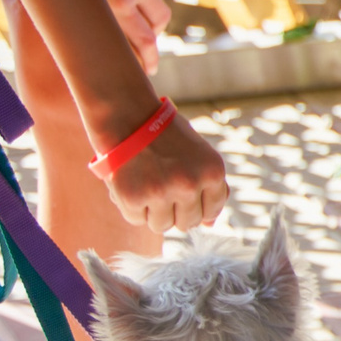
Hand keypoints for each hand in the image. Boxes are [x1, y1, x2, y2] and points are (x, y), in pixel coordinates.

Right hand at [102, 113, 228, 231]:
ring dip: (153, 212)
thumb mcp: (198, 153)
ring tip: (146, 184)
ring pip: (162, 226)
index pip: (211, 211)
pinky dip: (132, 207)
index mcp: (212, 172)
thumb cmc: (164, 134)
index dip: (197, 207)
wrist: (128, 114)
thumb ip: (209, 186)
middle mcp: (189, 185)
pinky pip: (136, 219)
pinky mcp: (133, 198)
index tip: (184, 196)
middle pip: (187, 224)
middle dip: (176, 211)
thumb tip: (209, 224)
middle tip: (162, 188)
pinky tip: (131, 183)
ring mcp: (161, 193)